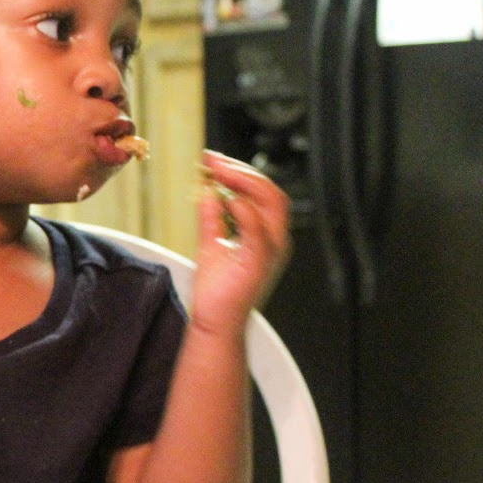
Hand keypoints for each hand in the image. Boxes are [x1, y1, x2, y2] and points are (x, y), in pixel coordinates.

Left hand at [190, 150, 290, 338]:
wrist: (214, 322)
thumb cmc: (217, 291)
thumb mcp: (211, 243)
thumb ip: (211, 217)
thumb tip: (207, 190)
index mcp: (266, 235)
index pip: (263, 193)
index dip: (241, 172)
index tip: (213, 160)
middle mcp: (275, 240)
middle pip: (272, 193)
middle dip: (242, 170)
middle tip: (213, 160)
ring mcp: (270, 251)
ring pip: (271, 204)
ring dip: (243, 182)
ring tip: (217, 171)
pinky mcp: (258, 263)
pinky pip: (258, 231)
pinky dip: (243, 210)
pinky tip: (224, 197)